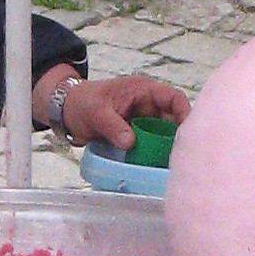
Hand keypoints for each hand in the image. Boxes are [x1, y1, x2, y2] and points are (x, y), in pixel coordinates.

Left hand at [36, 67, 191, 150]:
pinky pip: (151, 143)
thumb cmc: (82, 102)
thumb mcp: (96, 112)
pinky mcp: (137, 134)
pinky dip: (154, 152)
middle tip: (179, 155)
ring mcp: (143, 120)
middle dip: (177, 135)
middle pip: (173, 119)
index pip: (173, 98)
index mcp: (143, 90)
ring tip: (169, 163)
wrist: (67, 110)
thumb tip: (131, 142)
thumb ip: (113, 125)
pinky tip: (155, 164)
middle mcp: (148, 105)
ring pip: (164, 133)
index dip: (184, 112)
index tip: (187, 132)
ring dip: (166, 146)